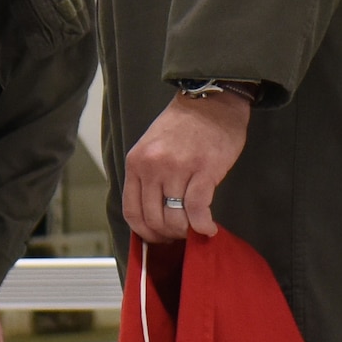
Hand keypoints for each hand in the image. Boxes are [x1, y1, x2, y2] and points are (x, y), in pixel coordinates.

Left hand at [122, 90, 250, 242]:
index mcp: (136, 162)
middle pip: (153, 218)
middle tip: (181, 236)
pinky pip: (197, 210)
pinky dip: (203, 225)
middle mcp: (152, 166)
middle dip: (168, 235)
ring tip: (195, 228)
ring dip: (187, 231)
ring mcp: (176, 168)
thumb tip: (153, 214)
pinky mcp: (203, 171)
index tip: (157, 239)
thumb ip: (148, 177)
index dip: (144, 232)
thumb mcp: (152, 147)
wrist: (210, 102)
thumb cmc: (183, 126)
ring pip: (175, 218)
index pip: (131, 210)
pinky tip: (209, 227)